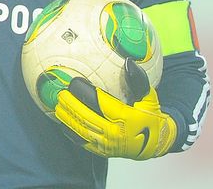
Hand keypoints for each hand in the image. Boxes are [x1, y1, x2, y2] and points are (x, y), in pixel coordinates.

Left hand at [55, 58, 176, 159]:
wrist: (154, 143)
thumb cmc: (150, 116)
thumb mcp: (148, 97)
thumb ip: (138, 79)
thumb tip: (128, 62)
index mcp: (126, 118)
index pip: (100, 103)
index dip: (85, 92)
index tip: (74, 82)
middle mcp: (115, 133)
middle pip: (87, 117)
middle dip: (71, 104)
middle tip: (61, 92)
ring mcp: (107, 144)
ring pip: (82, 130)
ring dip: (68, 118)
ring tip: (58, 105)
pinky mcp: (103, 152)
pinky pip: (83, 143)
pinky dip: (71, 133)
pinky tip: (62, 124)